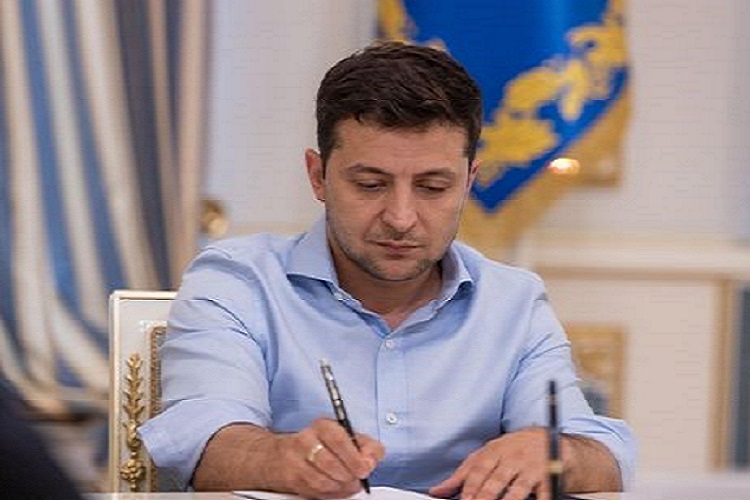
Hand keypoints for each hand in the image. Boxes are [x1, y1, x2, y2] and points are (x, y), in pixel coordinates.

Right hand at [275, 418, 383, 498]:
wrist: (278, 456)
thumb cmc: (318, 445)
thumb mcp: (344, 436)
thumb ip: (364, 445)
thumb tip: (372, 458)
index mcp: (322, 426)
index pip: (338, 439)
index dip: (354, 457)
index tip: (365, 468)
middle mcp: (306, 440)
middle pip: (330, 462)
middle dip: (349, 475)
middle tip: (358, 479)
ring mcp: (295, 460)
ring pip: (322, 480)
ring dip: (341, 486)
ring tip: (349, 484)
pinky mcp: (291, 479)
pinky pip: (314, 491)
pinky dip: (330, 493)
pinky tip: (337, 489)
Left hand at [429, 428, 549, 499]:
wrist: (547, 440)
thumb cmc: (511, 450)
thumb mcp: (486, 456)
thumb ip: (463, 475)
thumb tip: (437, 491)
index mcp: (494, 451)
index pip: (479, 470)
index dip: (471, 486)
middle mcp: (512, 458)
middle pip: (497, 480)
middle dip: (485, 496)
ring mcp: (531, 468)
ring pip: (518, 489)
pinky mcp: (549, 478)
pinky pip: (545, 493)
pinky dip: (541, 499)